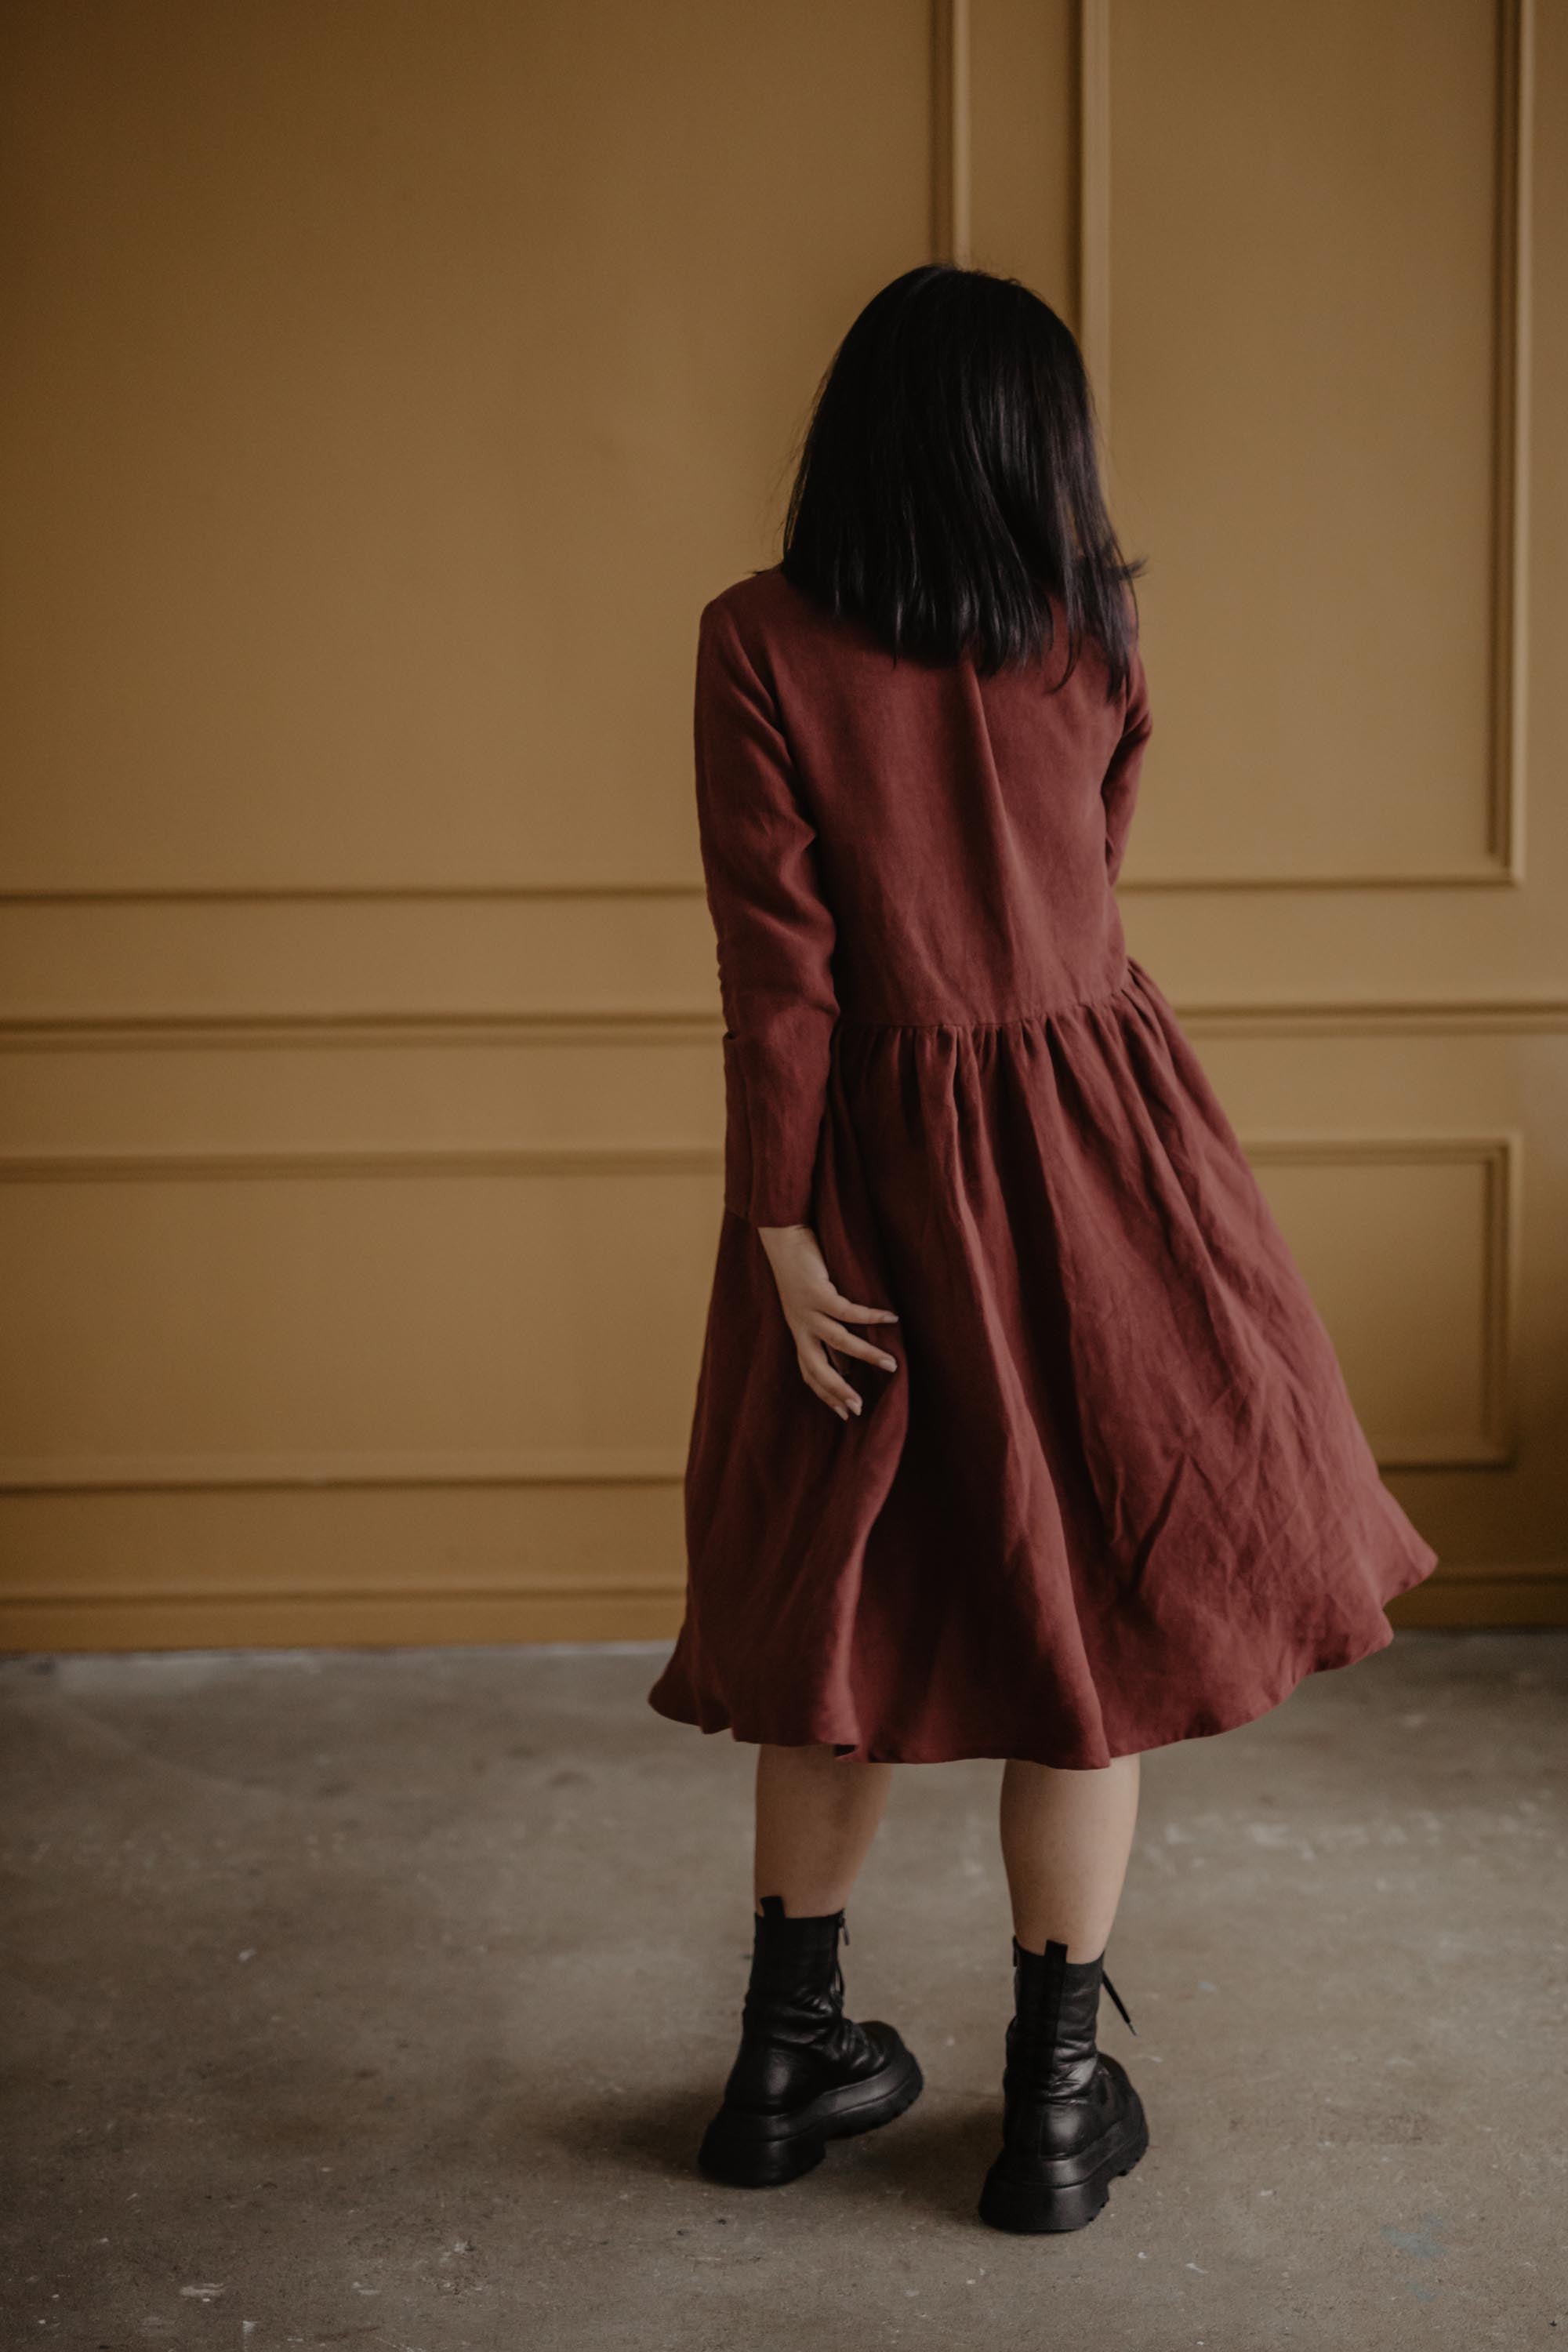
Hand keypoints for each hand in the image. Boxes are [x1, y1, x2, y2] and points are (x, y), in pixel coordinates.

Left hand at [756, 1223, 899, 1420]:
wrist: (784, 1240)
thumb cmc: (802, 1271)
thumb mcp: (810, 1306)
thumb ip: (826, 1330)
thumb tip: (848, 1358)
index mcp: (799, 1333)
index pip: (810, 1373)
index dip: (826, 1395)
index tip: (845, 1413)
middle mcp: (801, 1327)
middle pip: (818, 1369)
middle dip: (838, 1390)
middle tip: (859, 1407)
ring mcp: (807, 1311)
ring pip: (839, 1342)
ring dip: (866, 1355)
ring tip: (891, 1364)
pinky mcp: (817, 1292)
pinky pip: (848, 1312)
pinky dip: (871, 1317)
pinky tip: (891, 1319)